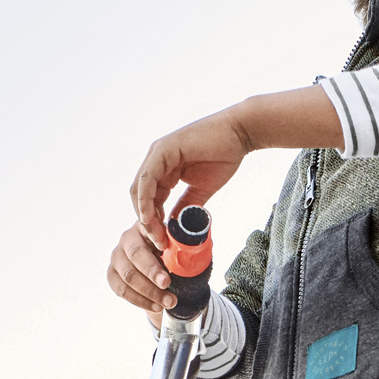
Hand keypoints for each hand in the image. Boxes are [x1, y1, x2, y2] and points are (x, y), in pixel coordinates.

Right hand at [107, 225, 174, 318]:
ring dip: (150, 292)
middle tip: (167, 283)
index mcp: (144, 227)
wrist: (157, 269)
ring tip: (168, 302)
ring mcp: (117, 257)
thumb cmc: (169, 256)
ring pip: (129, 276)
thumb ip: (179, 248)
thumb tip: (189, 254)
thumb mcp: (176, 248)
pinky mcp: (112, 275)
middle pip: (136, 255)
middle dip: (152, 271)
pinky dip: (141, 301)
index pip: (147, 228)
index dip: (154, 236)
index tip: (164, 247)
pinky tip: (156, 306)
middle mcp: (127, 239)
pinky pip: (122, 291)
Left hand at [130, 109, 250, 250]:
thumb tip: (176, 225)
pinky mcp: (163, 150)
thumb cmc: (223, 157)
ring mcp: (157, 154)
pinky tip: (149, 217)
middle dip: (146, 223)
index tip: (163, 242)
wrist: (238, 135)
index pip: (149, 200)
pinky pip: (147, 178)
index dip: (153, 223)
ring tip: (156, 235)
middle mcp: (156, 162)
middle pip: (139, 197)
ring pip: (140, 189)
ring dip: (145, 215)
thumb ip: (186, 206)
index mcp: (163, 170)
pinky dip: (146, 199)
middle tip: (158, 243)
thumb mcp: (201, 190)